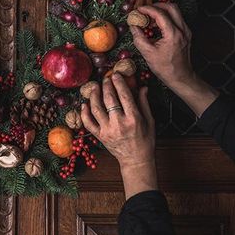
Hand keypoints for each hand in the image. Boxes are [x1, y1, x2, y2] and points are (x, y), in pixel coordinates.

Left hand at [81, 73, 156, 198]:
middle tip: (105, 78)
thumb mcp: (149, 121)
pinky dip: (84, 113)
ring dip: (94, 95)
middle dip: (106, 86)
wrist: (136, 160)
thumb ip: (144, 103)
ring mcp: (107, 130)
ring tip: (94, 87)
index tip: (116, 74)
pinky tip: (85, 104)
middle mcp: (119, 124)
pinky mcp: (100, 136)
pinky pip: (88, 123)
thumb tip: (142, 86)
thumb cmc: (145, 140)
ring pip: (96, 109)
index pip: (124, 96)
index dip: (119, 83)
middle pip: (109, 99)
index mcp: (133, 119)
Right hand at [130, 3, 218, 116]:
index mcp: (173, 34)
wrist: (180, 77)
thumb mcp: (148, 53)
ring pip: (175, 12)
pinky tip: (157, 26)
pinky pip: (176, 19)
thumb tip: (133, 26)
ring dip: (162, 11)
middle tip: (145, 10)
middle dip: (157, 5)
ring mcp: (186, 31)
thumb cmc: (164, 68)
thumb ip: (139, 37)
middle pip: (171, 7)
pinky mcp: (186, 34)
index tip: (138, 9)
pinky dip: (166, 18)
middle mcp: (182, 30)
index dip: (147, 9)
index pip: (160, 14)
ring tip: (150, 18)